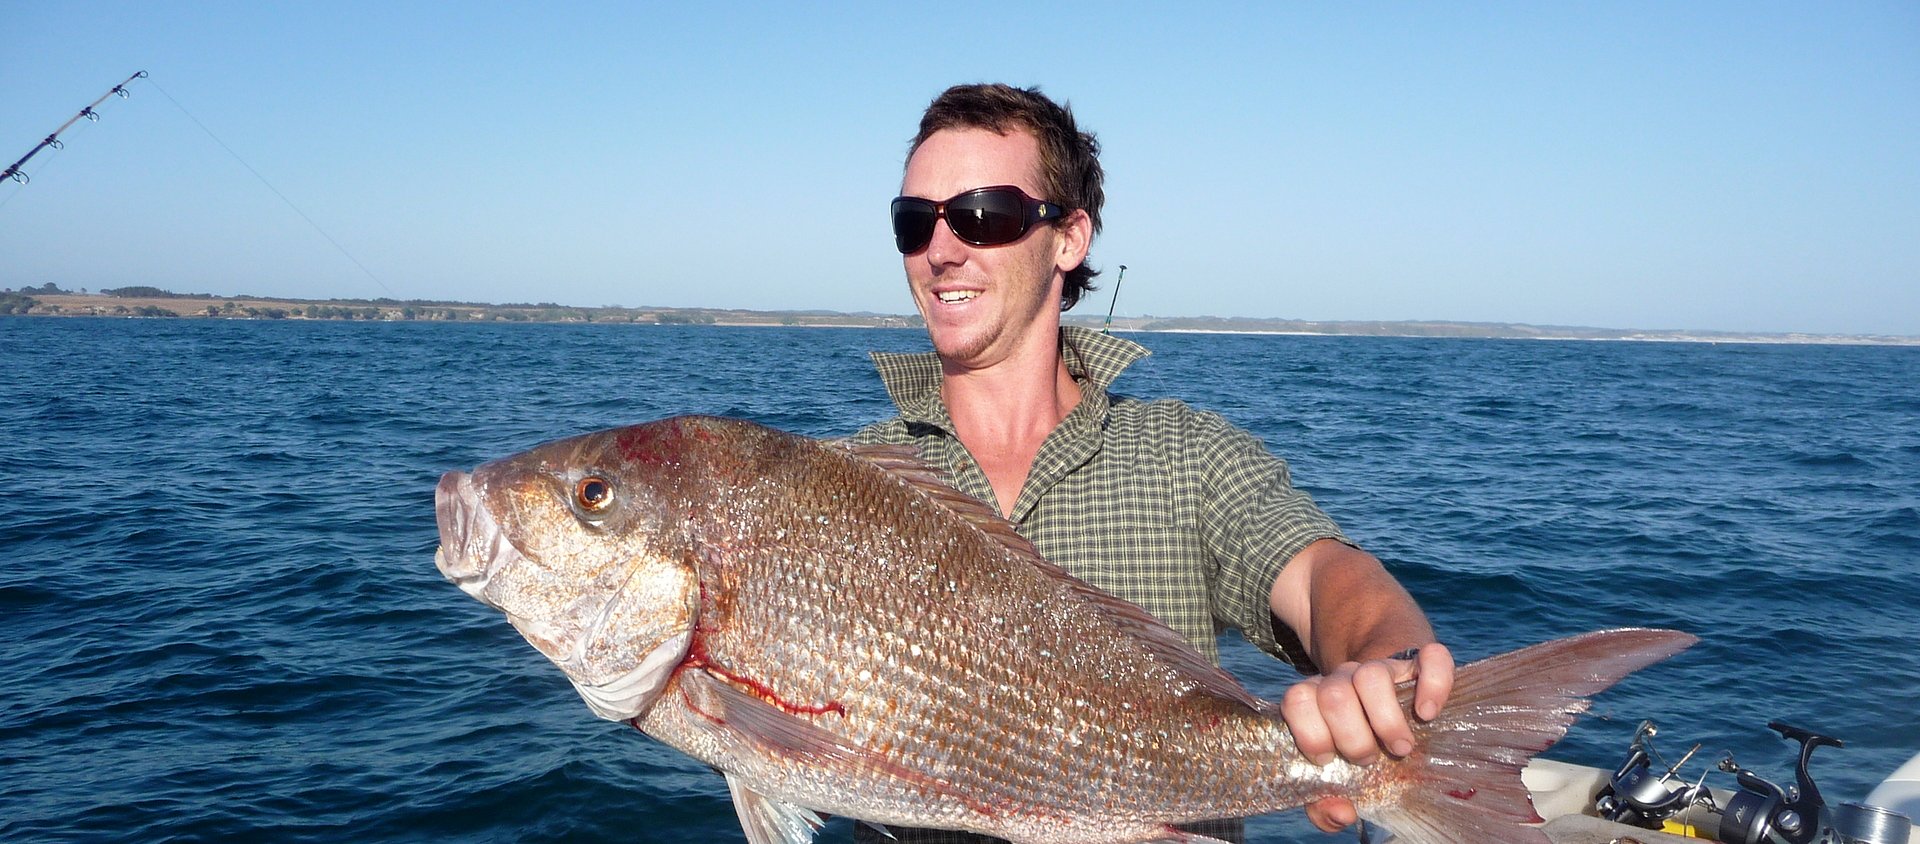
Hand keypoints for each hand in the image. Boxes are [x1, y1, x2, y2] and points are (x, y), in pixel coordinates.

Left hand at [1282, 643, 1453, 831]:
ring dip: (1386, 720)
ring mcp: (1382, 666)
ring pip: (1372, 675)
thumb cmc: (1358, 744)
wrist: (1391, 698)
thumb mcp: (1337, 772)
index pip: (1297, 700)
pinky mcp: (1419, 661)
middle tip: (1369, 759)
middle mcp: (1344, 677)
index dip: (1311, 734)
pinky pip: (1429, 658)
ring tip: (1400, 748)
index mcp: (1316, 698)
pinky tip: (1428, 713)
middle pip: (1334, 694)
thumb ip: (1324, 801)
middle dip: (1352, 737)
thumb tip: (1341, 813)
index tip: (1329, 761)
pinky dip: (1431, 685)